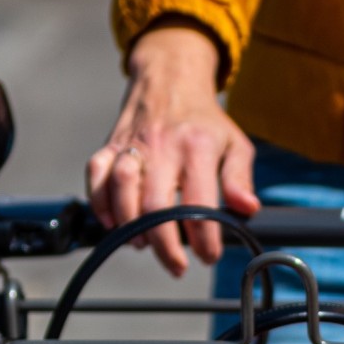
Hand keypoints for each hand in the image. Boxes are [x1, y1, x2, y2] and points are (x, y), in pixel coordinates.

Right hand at [86, 22, 259, 275]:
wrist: (170, 78)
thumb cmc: (204, 121)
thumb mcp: (234, 144)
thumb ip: (239, 178)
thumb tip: (247, 209)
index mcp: (197, 147)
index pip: (198, 203)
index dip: (204, 239)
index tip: (209, 256)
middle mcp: (162, 146)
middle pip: (155, 206)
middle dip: (166, 245)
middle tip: (177, 265)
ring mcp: (133, 144)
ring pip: (122, 190)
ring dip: (129, 226)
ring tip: (143, 246)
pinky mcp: (110, 145)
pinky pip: (96, 175)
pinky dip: (99, 202)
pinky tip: (112, 223)